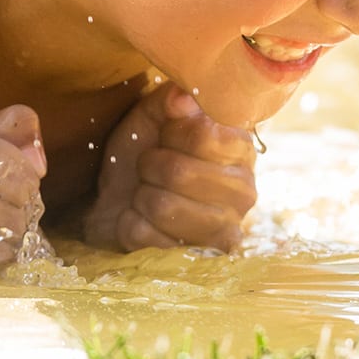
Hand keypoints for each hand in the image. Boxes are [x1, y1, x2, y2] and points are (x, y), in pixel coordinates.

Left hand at [82, 83, 256, 252]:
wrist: (113, 199)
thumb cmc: (140, 150)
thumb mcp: (151, 115)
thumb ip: (169, 99)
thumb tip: (182, 98)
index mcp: (240, 147)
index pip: (202, 133)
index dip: (170, 132)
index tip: (165, 135)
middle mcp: (245, 189)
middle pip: (178, 172)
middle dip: (148, 165)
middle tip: (149, 166)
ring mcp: (227, 229)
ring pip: (163, 206)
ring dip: (140, 196)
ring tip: (146, 192)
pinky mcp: (200, 260)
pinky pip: (146, 235)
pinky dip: (131, 224)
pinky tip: (142, 220)